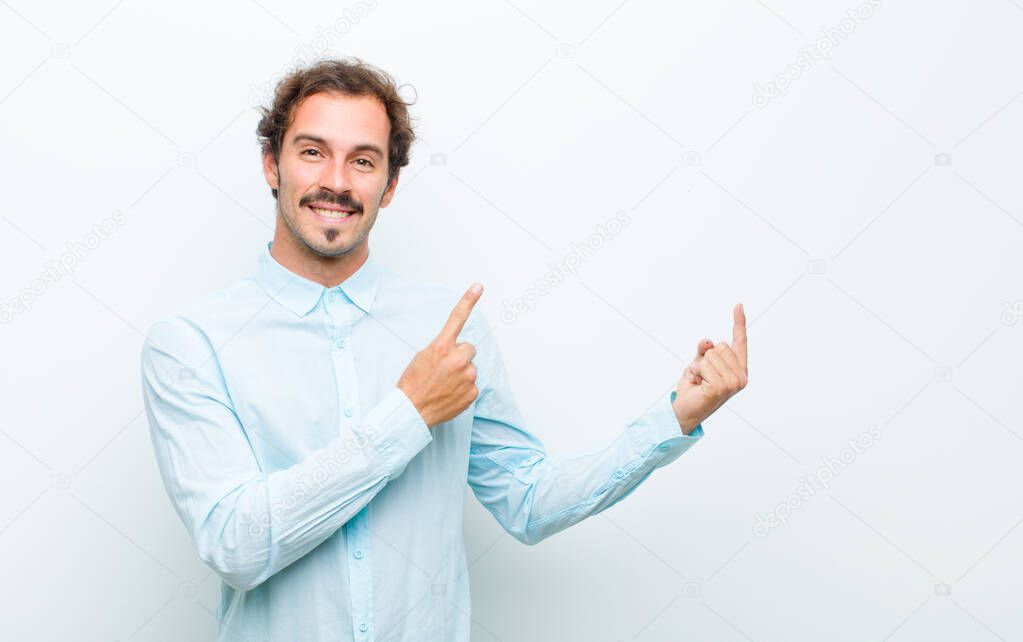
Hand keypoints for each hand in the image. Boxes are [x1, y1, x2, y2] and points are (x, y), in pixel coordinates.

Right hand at [398, 284, 482, 426]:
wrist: (411, 411)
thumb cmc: (413, 384)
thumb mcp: (423, 357)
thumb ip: (443, 349)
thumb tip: (457, 352)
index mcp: (442, 347)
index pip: (457, 318)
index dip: (468, 300)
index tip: (478, 286)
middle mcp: (458, 359)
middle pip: (469, 349)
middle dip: (460, 356)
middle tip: (444, 369)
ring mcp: (467, 376)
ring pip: (470, 368)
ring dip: (461, 373)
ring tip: (444, 384)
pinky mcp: (472, 392)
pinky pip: (472, 385)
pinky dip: (463, 389)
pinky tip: (449, 394)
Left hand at [672, 304, 747, 433]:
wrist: (685, 411)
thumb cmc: (695, 388)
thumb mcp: (699, 363)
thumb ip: (705, 351)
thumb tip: (708, 342)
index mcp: (738, 369)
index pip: (739, 341)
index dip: (738, 322)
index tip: (738, 306)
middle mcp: (740, 376)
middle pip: (719, 346)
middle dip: (705, 357)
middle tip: (702, 375)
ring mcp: (733, 383)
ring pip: (710, 355)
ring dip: (698, 366)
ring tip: (700, 381)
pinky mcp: (721, 387)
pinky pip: (702, 364)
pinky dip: (695, 372)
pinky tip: (698, 385)